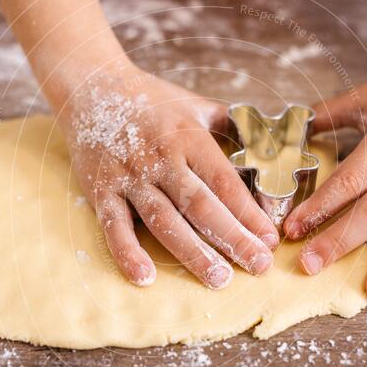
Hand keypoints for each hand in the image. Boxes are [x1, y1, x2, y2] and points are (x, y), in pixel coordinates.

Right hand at [60, 63, 278, 288]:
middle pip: (201, 206)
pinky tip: (145, 277)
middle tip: (259, 266)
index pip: (225, 182)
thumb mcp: (198, 106)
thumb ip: (235, 129)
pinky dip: (128, 253)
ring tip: (219, 280)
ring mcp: (129, 176)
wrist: (93, 86)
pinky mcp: (101, 190)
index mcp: (189, 137)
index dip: (249, 213)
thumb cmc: (154, 101)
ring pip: (164, 221)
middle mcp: (160, 158)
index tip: (270, 239)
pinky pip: (115, 227)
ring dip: (193, 253)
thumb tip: (273, 155)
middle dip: (233, 239)